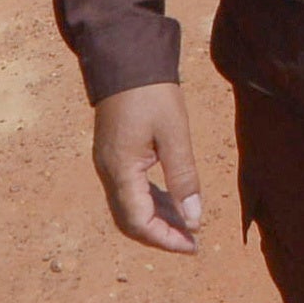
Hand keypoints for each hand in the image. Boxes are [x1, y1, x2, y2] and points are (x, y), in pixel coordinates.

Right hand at [92, 83, 204, 253]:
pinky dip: (151, 202)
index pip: (139, 222)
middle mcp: (109, 172)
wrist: (125, 58)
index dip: (166, 239)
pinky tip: (173, 201)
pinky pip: (129, 190)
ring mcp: (108, 163)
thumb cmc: (151, 93)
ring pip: (129, 207)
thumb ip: (184, 178)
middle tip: (192, 241)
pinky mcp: (113, 154)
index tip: (193, 244)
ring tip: (188, 225)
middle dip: (161, 235)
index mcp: (121, 170)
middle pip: (130, 221)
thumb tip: (194, 219)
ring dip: (157, 220)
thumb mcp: (174, 134)